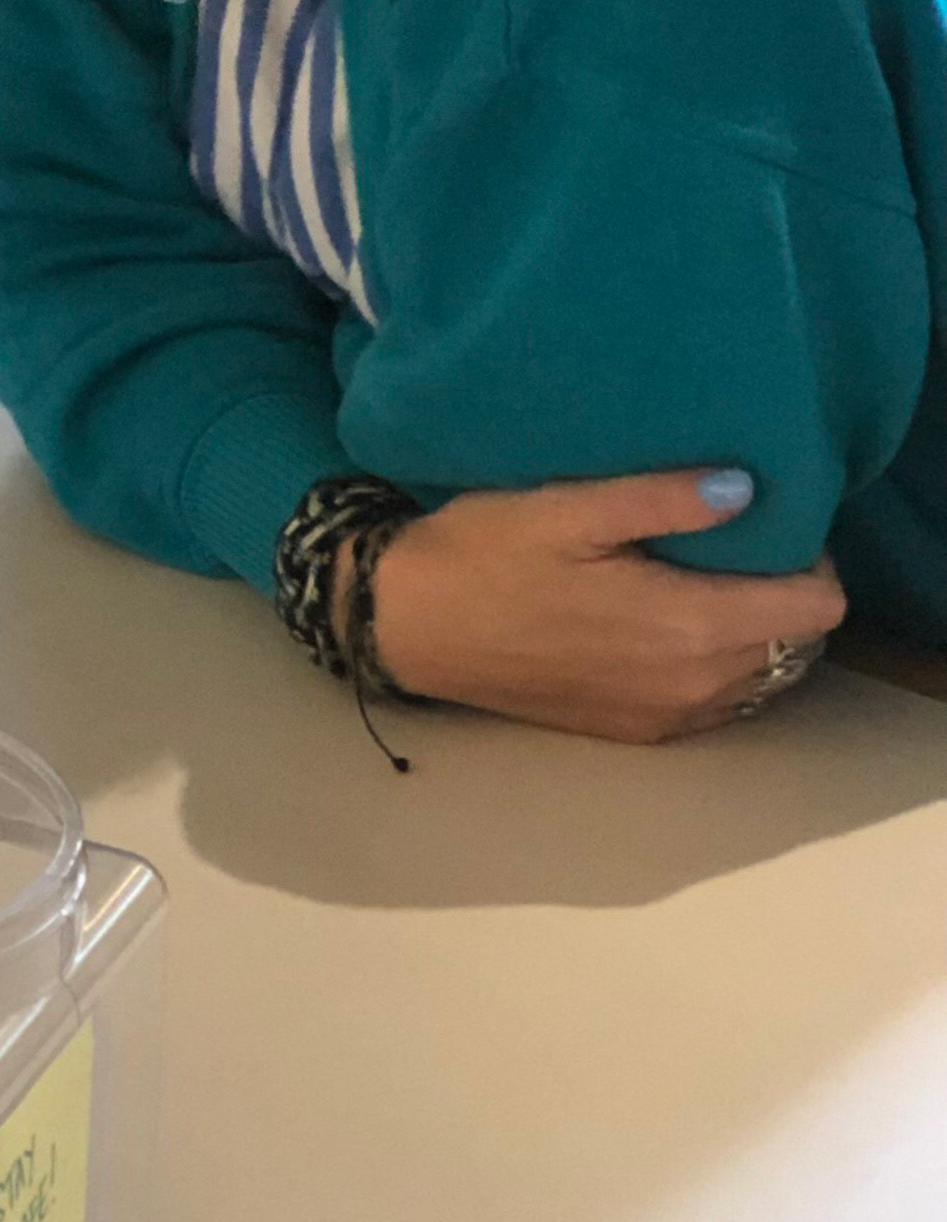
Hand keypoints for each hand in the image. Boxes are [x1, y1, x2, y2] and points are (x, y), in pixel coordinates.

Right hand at [367, 470, 846, 743]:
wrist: (405, 625)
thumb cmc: (482, 553)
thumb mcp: (565, 508)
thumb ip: (661, 499)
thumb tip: (747, 489)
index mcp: (690, 624)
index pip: (818, 607)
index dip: (807, 561)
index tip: (764, 527)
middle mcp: (694, 684)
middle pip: (799, 645)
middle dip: (780, 595)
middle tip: (729, 549)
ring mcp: (666, 716)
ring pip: (763, 678)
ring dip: (752, 635)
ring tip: (699, 584)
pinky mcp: (636, 732)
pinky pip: (718, 704)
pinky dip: (716, 668)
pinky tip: (664, 629)